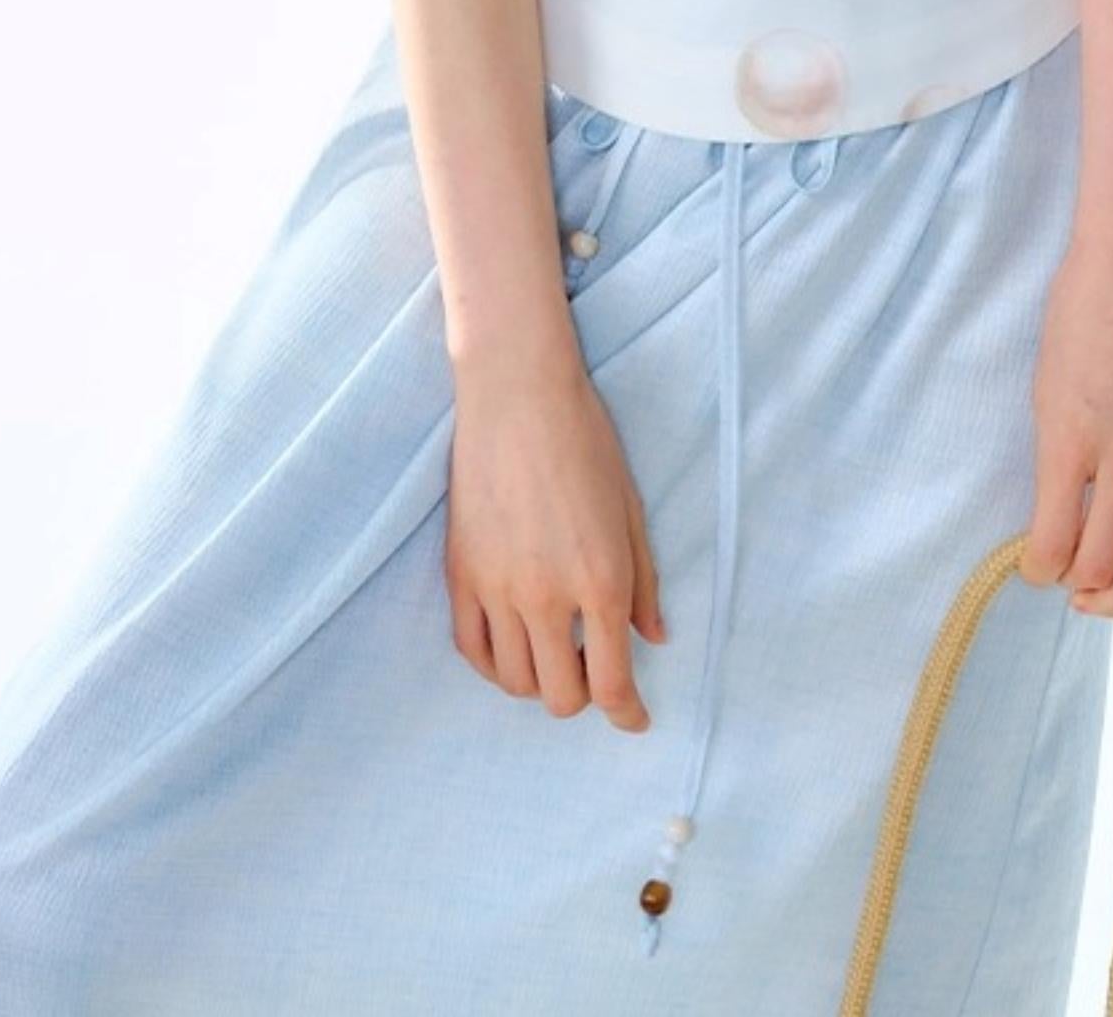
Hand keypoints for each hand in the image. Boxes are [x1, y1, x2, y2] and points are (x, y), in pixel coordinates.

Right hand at [444, 350, 664, 731]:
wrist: (518, 395)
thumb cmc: (586, 443)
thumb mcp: (631, 511)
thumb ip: (644, 583)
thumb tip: (653, 639)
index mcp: (600, 582)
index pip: (612, 685)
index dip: (627, 715)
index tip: (634, 718)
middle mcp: (546, 597)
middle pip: (560, 697)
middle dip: (583, 695)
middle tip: (592, 667)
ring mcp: (497, 588)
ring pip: (513, 681)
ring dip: (538, 681)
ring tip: (553, 652)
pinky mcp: (460, 573)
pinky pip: (470, 648)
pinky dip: (493, 663)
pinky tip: (512, 645)